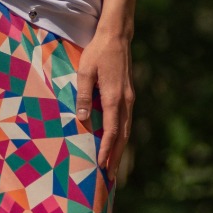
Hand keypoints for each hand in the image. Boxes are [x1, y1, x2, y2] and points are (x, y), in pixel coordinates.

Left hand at [75, 27, 134, 180]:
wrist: (117, 36)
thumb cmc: (98, 52)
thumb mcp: (85, 72)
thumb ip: (83, 96)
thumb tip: (83, 119)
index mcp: (114, 97)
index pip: (112, 130)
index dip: (106, 149)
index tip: (100, 165)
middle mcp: (125, 101)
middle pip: (123, 135)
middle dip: (116, 157)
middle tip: (110, 176)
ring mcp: (129, 98)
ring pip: (126, 129)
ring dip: (120, 149)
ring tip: (113, 165)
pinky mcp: (128, 95)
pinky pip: (126, 121)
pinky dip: (122, 136)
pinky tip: (116, 143)